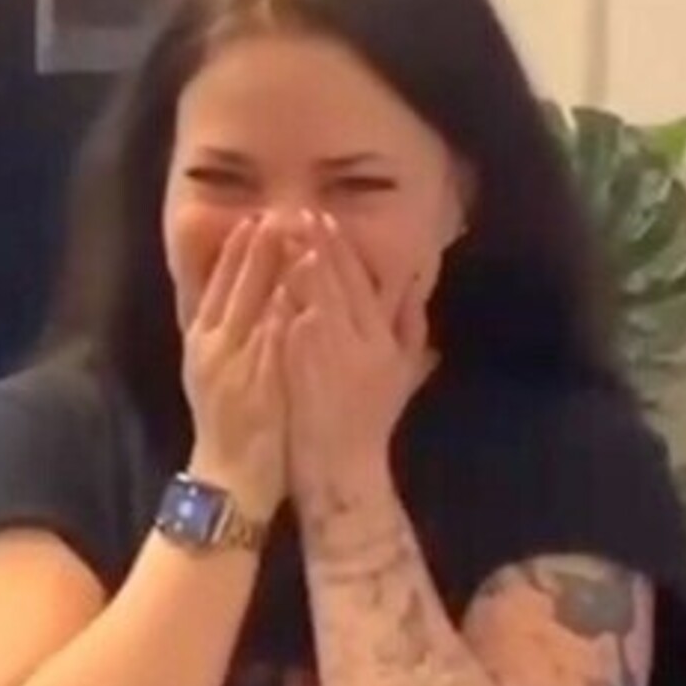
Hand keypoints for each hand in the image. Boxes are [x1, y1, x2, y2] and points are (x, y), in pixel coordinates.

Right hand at [183, 215, 291, 523]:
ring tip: (290, 234)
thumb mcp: (218, 376)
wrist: (229, 482)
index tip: (253, 218)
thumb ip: (228, 337)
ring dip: (269, 270)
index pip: (213, 284)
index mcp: (201, 342)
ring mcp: (233, 367)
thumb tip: (249, 302)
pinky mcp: (256, 387)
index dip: (233, 250)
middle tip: (274, 211)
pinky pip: (270, 344)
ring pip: (249, 307)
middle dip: (253, 247)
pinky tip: (297, 289)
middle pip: (231, 287)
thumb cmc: (230, 430)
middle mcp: (212, 349)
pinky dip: (282, 314)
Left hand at [283, 215, 428, 519]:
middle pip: (339, 280)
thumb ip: (410, 329)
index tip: (327, 221)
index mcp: (385, 340)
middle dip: (320, 244)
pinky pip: (291, 325)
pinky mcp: (303, 370)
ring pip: (314, 295)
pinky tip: (269, 279)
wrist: (342, 473)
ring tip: (280, 232)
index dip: (344, 250)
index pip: (363, 282)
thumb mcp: (402, 376)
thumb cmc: (370, 428)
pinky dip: (283, 299)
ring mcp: (331, 355)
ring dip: (297, 261)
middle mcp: (362, 342)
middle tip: (302, 213)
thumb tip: (415, 285)